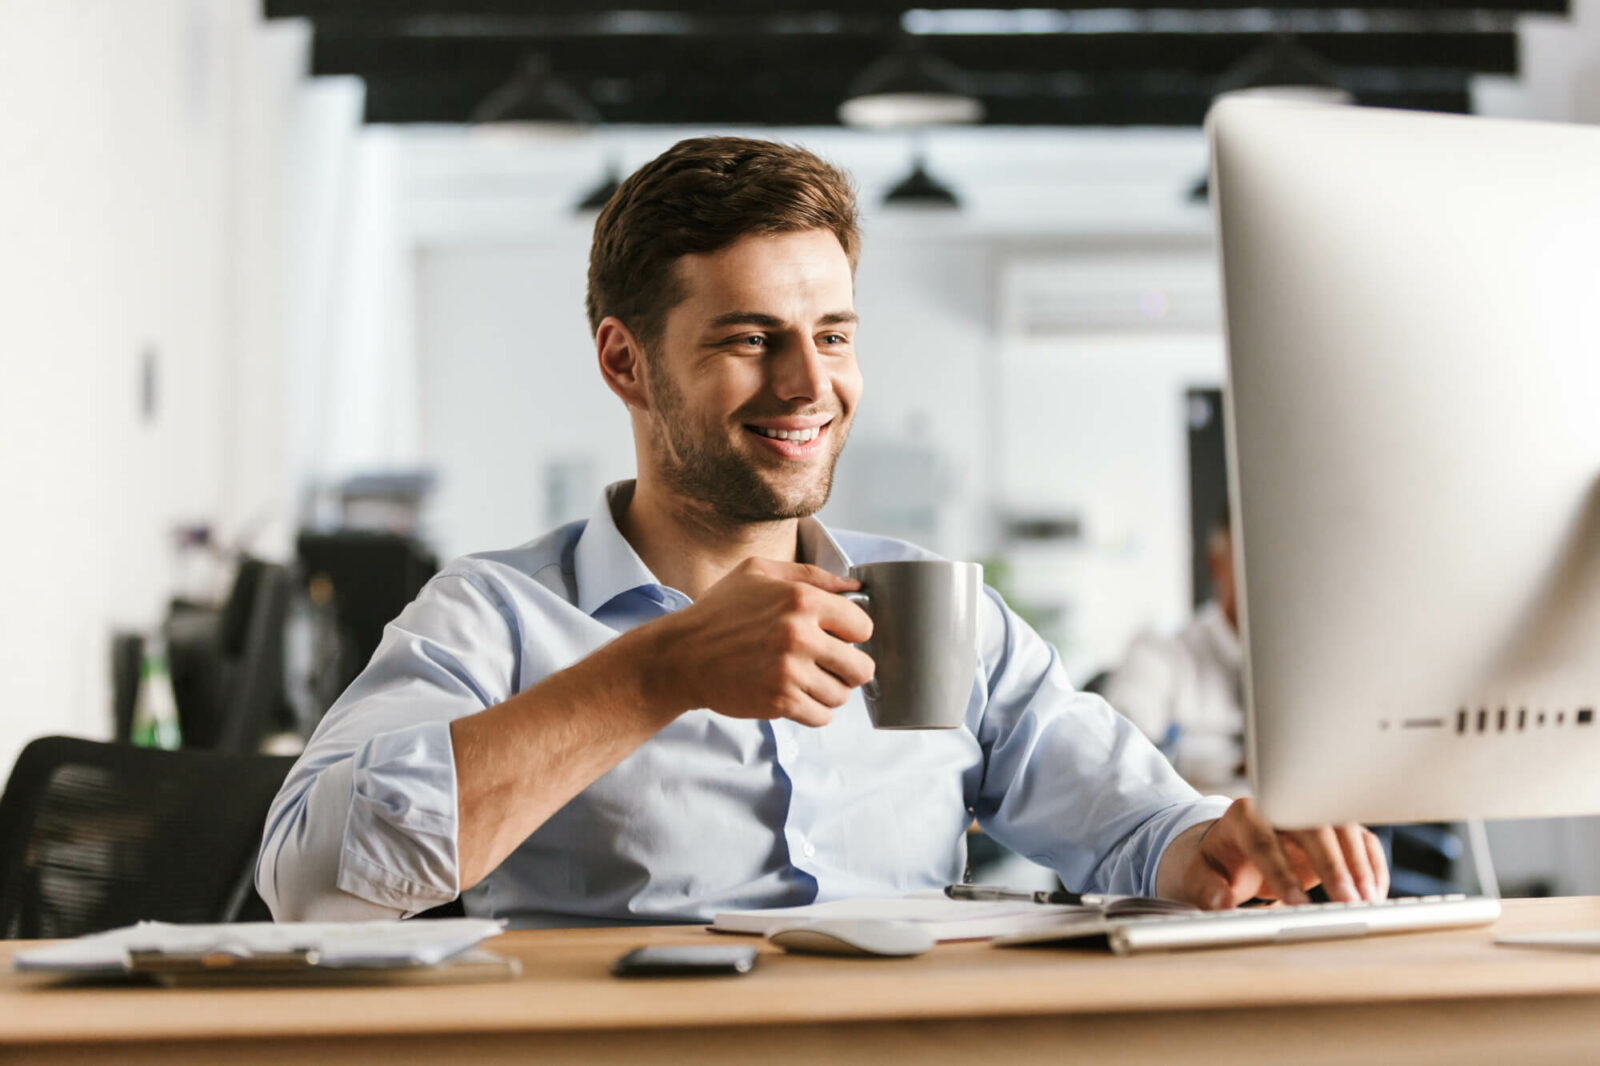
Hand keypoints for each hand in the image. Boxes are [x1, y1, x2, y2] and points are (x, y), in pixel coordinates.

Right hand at [653, 558, 874, 726]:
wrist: (681, 656)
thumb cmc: (718, 613)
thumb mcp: (759, 573)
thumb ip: (811, 575)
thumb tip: (856, 587)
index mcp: (801, 599)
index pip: (863, 627)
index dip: (852, 635)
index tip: (836, 638)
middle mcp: (800, 634)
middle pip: (861, 667)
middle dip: (847, 669)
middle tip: (826, 665)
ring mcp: (790, 671)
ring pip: (842, 695)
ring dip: (828, 692)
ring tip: (805, 681)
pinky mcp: (779, 701)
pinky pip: (821, 717)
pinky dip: (812, 711)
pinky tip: (794, 696)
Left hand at [1157, 797, 1389, 908]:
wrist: (1225, 852)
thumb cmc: (1212, 865)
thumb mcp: (1196, 877)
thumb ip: (1206, 890)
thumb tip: (1221, 903)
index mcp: (1242, 816)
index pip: (1262, 840)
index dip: (1281, 872)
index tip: (1298, 905)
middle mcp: (1279, 807)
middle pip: (1311, 826)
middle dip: (1332, 864)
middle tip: (1349, 903)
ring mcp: (1309, 814)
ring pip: (1343, 829)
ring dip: (1358, 866)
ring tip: (1368, 903)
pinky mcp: (1331, 830)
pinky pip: (1359, 840)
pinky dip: (1370, 866)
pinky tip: (1374, 895)